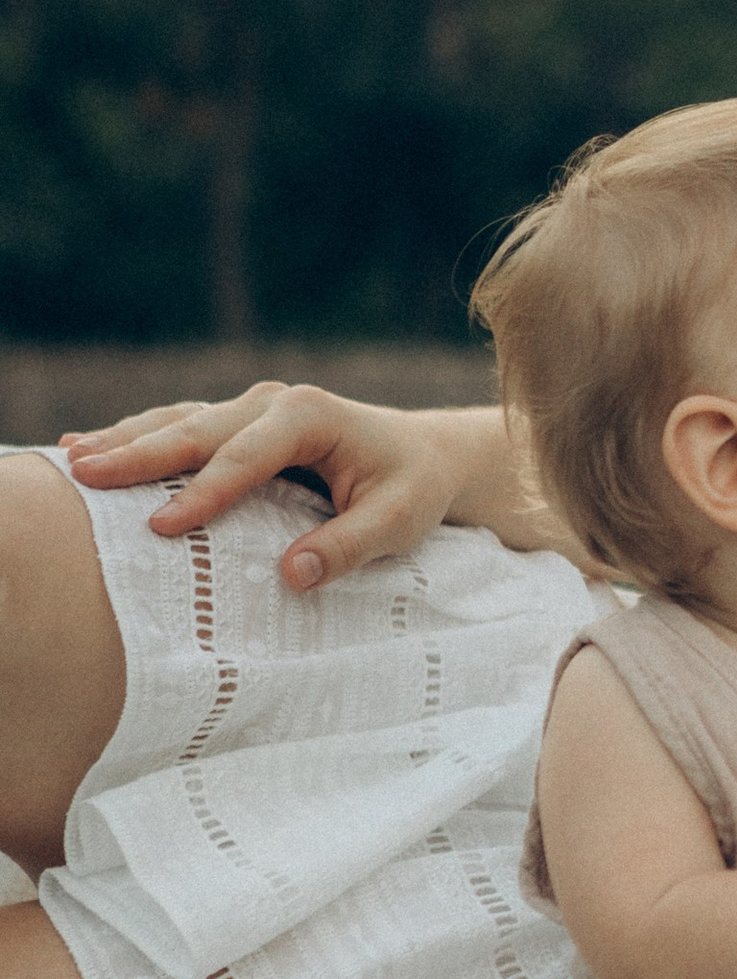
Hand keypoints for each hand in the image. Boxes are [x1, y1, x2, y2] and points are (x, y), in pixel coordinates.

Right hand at [59, 383, 473, 587]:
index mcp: (310, 416)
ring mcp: (250, 410)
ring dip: (125, 441)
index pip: (247, 457)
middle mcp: (272, 402)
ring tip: (72, 461)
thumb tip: (293, 576)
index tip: (163, 526)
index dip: (203, 491)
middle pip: (197, 429)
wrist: (423, 455)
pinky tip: (90, 448)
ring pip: (178, 422)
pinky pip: (181, 428)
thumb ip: (348, 546)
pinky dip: (137, 438)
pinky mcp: (237, 426)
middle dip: (139, 453)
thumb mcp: (398, 522)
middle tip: (84, 475)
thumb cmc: (411, 488)